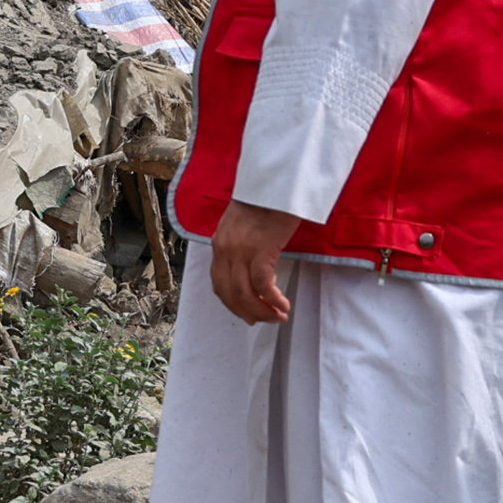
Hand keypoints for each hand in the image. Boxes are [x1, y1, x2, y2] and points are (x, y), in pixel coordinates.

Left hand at [210, 201, 305, 324]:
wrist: (276, 181)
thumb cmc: (266, 200)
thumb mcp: (243, 224)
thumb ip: (240, 245)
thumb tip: (249, 267)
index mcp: (219, 244)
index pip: (219, 283)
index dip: (232, 303)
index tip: (246, 314)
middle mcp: (225, 250)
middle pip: (230, 293)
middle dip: (247, 312)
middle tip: (264, 321)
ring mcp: (240, 251)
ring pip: (245, 294)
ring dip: (262, 311)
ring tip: (278, 317)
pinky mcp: (260, 250)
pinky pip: (263, 285)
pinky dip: (273, 300)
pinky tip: (284, 306)